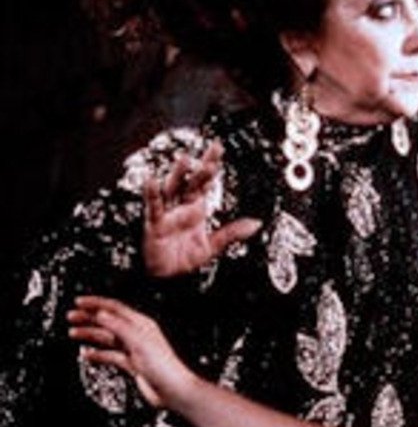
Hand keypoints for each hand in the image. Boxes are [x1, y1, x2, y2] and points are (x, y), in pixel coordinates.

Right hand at [67, 295, 197, 408]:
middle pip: (108, 322)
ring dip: (90, 335)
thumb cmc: (164, 365)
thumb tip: (101, 313)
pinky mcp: (132, 364)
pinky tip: (87, 354)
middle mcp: (137, 334)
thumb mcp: (139, 341)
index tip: (79, 302)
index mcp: (141, 324)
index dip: (96, 304)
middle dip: (89, 318)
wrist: (172, 389)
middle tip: (71, 316)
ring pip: (107, 338)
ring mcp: (134, 349)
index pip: (115, 309)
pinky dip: (98, 354)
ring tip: (73, 332)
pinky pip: (111, 355)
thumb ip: (119, 326)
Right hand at [143, 141, 261, 276]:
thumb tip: (256, 223)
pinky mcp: (155, 224)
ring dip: (179, 175)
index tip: (218, 150)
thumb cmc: (186, 260)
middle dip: (202, 166)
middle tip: (214, 148)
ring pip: (173, 189)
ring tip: (185, 159)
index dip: (211, 167)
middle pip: (192, 182)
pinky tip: (152, 181)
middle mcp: (182, 207)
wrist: (168, 278)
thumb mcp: (213, 246)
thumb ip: (232, 233)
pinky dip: (152, 195)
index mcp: (196, 209)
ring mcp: (168, 214)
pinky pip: (154, 208)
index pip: (205, 184)